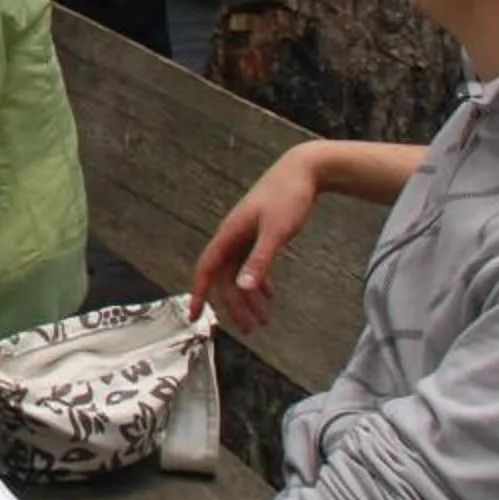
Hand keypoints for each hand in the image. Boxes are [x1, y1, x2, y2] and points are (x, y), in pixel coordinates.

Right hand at [189, 142, 321, 332]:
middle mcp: (232, 236)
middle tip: (251, 330)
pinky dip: (258, 281)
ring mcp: (244, 235)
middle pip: (226, 277)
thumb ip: (260, 260)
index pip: (207, 269)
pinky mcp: (258, 233)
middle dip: (235, 305)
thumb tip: (242, 287)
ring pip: (239, 273)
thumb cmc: (289, 197)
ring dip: (248, 297)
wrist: (304, 170)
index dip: (199, 293)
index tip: (194, 316)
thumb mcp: (276, 231)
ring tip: (264, 320)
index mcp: (230, 234)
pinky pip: (250, 264)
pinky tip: (270, 295)